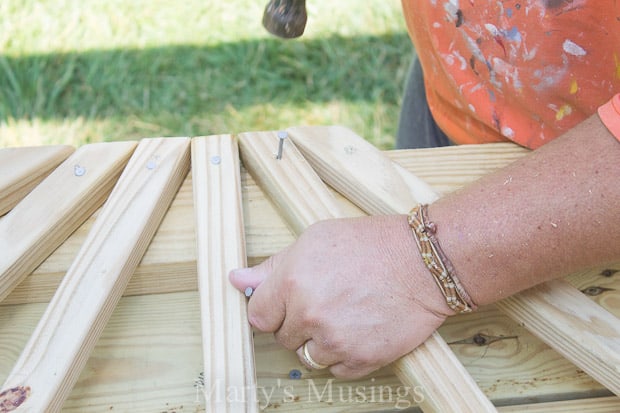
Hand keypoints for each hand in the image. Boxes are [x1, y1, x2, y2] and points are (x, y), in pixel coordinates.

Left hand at [229, 214, 451, 378]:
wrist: (423, 262)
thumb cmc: (371, 244)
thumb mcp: (315, 240)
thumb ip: (272, 265)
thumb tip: (237, 279)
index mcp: (292, 282)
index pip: (257, 316)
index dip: (272, 309)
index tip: (285, 304)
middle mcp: (309, 314)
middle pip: (282, 337)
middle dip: (297, 322)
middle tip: (325, 300)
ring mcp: (335, 340)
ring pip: (308, 356)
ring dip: (320, 341)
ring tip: (344, 315)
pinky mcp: (361, 359)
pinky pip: (336, 370)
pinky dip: (344, 355)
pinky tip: (358, 330)